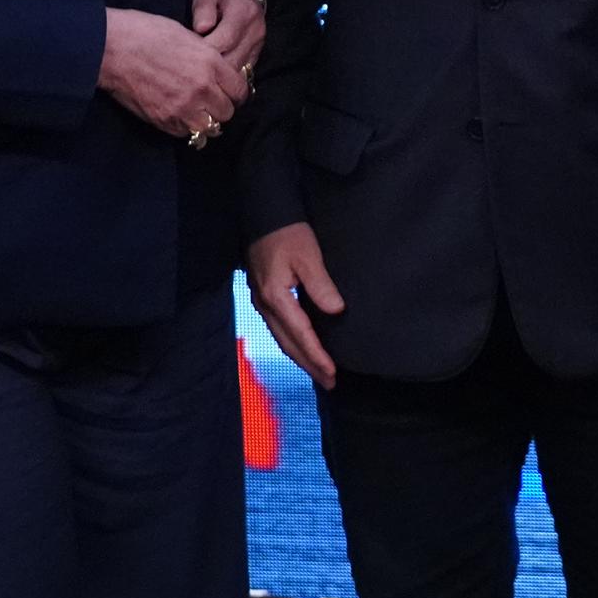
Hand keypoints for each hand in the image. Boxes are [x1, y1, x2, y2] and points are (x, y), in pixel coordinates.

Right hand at [100, 8, 245, 142]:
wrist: (111, 47)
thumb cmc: (146, 33)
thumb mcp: (187, 36)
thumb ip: (208, 58)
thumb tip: (218, 71)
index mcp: (210, 63)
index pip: (240, 90)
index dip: (236, 92)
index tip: (230, 91)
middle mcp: (201, 88)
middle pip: (227, 112)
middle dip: (222, 106)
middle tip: (212, 100)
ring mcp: (182, 107)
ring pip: (210, 127)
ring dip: (206, 120)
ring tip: (197, 110)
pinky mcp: (163, 120)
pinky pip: (185, 133)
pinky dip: (185, 127)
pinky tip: (179, 114)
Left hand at [192, 0, 265, 75]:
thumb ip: (203, 7)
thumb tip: (201, 28)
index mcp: (243, 12)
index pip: (223, 42)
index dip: (203, 52)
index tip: (184, 55)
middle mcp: (255, 30)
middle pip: (231, 61)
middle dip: (208, 68)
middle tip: (186, 69)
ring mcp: (258, 42)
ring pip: (237, 70)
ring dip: (217, 75)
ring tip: (196, 72)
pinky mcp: (257, 51)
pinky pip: (242, 70)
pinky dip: (226, 74)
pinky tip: (211, 73)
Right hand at [246, 222, 344, 388]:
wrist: (263, 214)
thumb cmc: (287, 233)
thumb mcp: (308, 256)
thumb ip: (321, 285)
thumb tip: (336, 311)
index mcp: (276, 297)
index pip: (301, 335)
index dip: (317, 356)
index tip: (332, 372)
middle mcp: (265, 305)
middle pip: (288, 344)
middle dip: (309, 365)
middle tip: (329, 383)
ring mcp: (261, 302)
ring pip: (281, 338)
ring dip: (300, 357)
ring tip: (318, 371)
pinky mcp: (263, 296)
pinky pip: (278, 328)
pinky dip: (291, 343)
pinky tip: (301, 347)